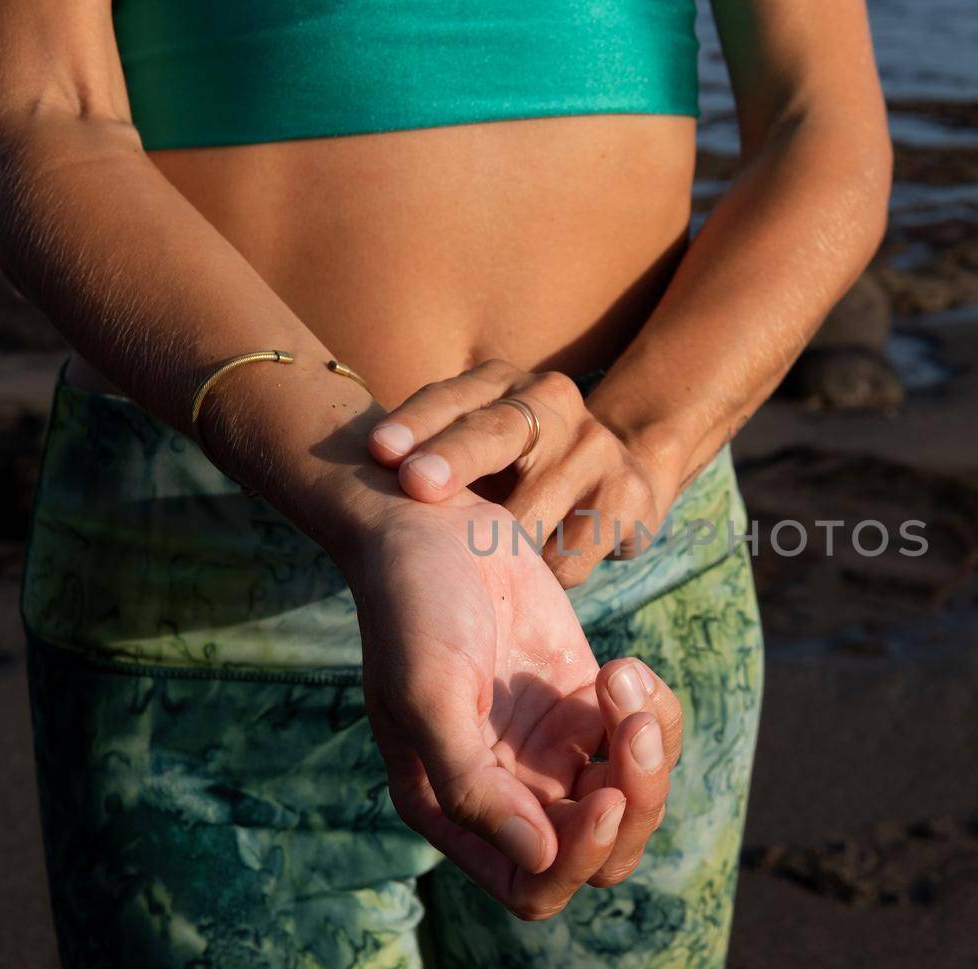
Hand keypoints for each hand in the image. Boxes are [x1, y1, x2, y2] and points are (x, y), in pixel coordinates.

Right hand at [336, 492, 683, 917]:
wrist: (431, 527)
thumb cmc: (411, 608)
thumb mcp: (428, 695)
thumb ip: (473, 786)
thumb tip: (538, 860)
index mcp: (455, 809)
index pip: (533, 886)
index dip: (580, 859)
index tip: (603, 794)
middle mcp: (508, 791)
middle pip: (601, 853)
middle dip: (635, 803)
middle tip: (631, 731)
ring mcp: (552, 747)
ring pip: (634, 796)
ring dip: (648, 748)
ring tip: (619, 677)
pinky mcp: (586, 701)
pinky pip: (646, 735)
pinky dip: (654, 708)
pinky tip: (622, 665)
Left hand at [366, 360, 679, 587]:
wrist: (625, 470)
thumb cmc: (520, 469)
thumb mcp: (477, 447)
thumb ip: (426, 458)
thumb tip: (347, 499)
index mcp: (503, 384)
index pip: (453, 397)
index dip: (416, 422)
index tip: (378, 451)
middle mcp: (553, 401)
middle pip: (497, 431)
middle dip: (454, 457)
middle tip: (416, 485)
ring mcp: (596, 447)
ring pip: (533, 511)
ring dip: (497, 546)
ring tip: (475, 568)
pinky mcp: (630, 496)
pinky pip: (570, 554)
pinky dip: (544, 574)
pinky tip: (535, 576)